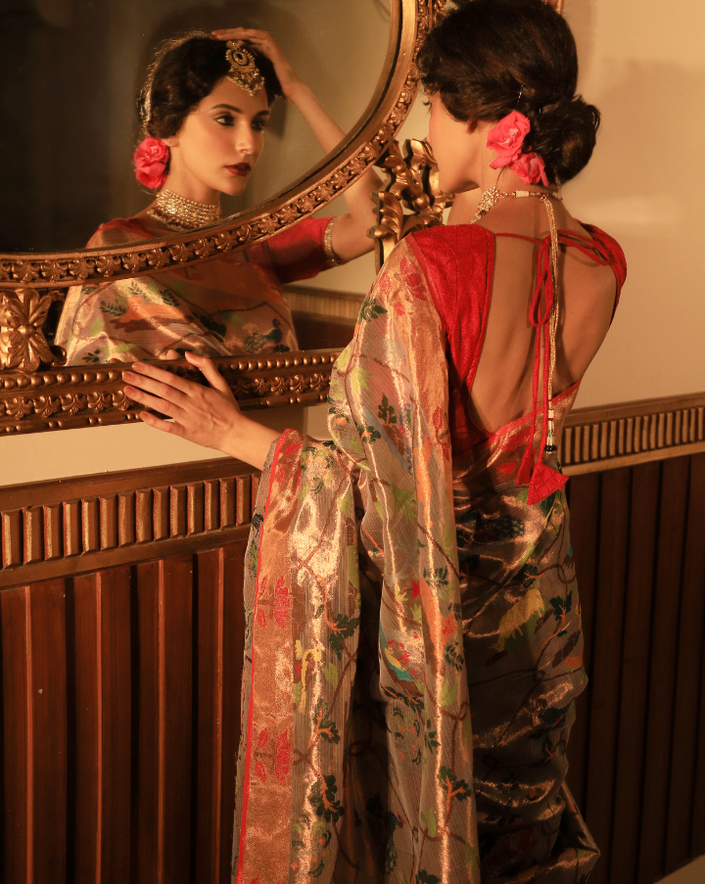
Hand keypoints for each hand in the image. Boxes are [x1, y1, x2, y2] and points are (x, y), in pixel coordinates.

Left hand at [123, 351, 242, 451]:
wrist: (236, 433)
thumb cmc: (228, 409)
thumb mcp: (222, 384)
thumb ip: (206, 366)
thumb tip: (189, 354)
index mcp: (198, 391)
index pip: (171, 378)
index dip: (153, 371)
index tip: (139, 366)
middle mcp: (191, 403)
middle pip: (163, 390)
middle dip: (142, 381)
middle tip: (126, 375)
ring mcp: (188, 419)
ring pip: (162, 406)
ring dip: (144, 398)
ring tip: (128, 391)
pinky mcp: (187, 433)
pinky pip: (168, 427)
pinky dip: (154, 421)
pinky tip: (142, 415)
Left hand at [211, 27, 300, 97]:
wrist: (288, 89)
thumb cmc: (273, 86)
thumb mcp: (253, 76)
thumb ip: (245, 67)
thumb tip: (231, 64)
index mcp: (256, 50)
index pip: (238, 41)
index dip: (226, 40)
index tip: (213, 40)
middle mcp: (261, 45)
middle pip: (241, 35)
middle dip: (226, 34)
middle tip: (213, 35)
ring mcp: (267, 45)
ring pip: (248, 34)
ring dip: (234, 33)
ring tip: (222, 35)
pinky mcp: (273, 47)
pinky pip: (261, 37)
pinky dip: (251, 34)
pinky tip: (241, 34)